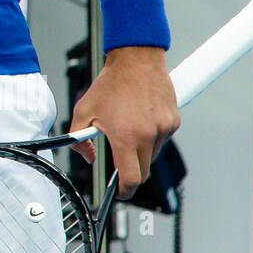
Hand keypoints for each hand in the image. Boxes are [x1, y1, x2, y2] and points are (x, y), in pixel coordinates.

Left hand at [69, 46, 178, 196]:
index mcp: (125, 135)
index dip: (125, 190)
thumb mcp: (83, 110)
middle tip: (121, 162)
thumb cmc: (110, 84)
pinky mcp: (173, 121)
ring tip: (129, 127)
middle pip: (144, 171)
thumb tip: (88, 157)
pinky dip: (152, 136)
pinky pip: (162, 139)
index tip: (120, 192)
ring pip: (153, 155)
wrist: (136, 60)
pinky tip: (141, 118)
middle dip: (132, 171)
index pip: (131, 177)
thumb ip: (79, 139)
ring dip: (141, 151)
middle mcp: (148, 135)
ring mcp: (163, 128)